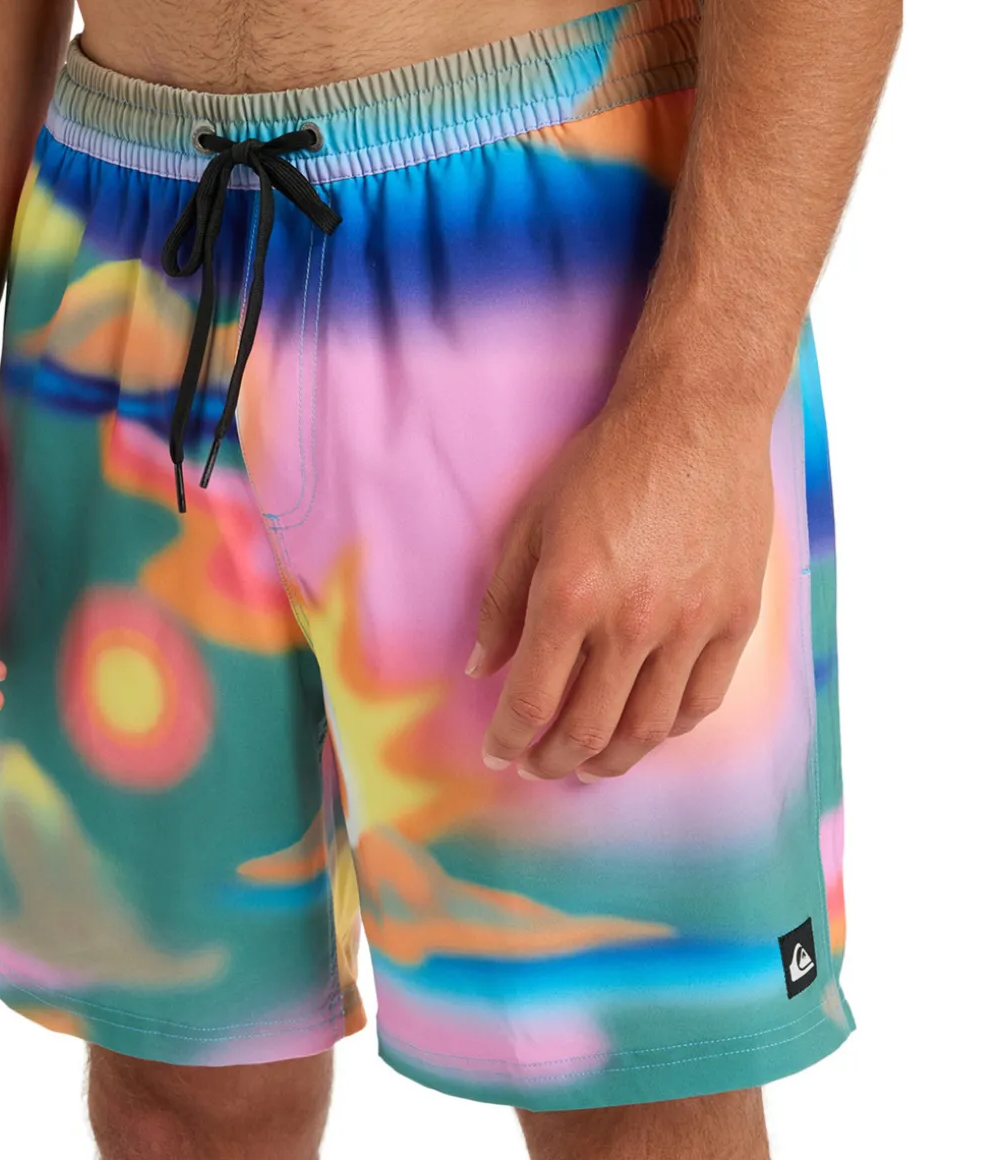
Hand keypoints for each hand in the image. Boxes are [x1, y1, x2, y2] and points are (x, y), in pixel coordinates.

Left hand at [469, 377, 775, 780]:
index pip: (532, 699)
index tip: (498, 753)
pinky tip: (648, 729)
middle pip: (588, 727)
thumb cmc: (604, 465)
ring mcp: (690, 624)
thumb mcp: (532, 523)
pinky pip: (702, 700)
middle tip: (537, 766)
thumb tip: (482, 668)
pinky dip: (670, 729)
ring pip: (649, 728)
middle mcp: (631, 622)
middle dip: (553, 760)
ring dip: (611, 759)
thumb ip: (502, 602)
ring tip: (587, 764)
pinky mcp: (735, 618)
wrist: (695, 420)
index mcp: (570, 596)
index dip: (509, 739)